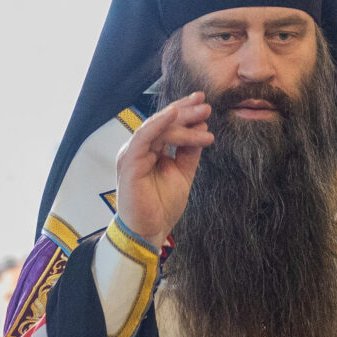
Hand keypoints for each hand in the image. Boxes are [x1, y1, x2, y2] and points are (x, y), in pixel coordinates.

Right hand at [111, 92, 214, 248]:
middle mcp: (140, 149)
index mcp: (150, 151)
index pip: (168, 126)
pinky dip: (159, 124)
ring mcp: (133, 154)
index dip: (185, 112)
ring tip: (203, 114)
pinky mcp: (129, 161)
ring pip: (158, 127)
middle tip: (207, 106)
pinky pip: (144, 137)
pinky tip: (174, 114)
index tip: (205, 104)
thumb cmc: (161, 206)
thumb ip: (189, 153)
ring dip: (181, 118)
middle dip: (186, 111)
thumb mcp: (182, 174)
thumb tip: (201, 129)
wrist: (149, 231)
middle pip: (163, 122)